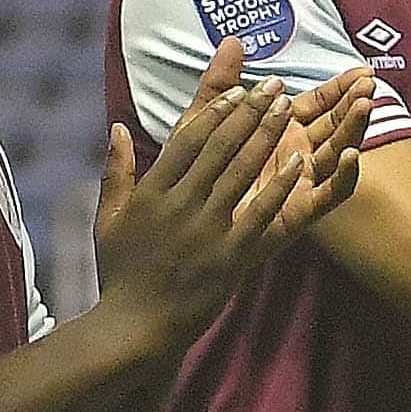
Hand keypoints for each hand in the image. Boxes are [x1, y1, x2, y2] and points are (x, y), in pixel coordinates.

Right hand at [95, 47, 374, 342]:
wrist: (135, 328)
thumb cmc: (121, 274)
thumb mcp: (109, 220)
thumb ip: (116, 171)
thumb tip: (118, 128)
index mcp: (152, 194)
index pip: (187, 140)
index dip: (216, 110)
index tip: (239, 88)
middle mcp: (178, 205)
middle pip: (219, 147)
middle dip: (249, 111)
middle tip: (274, 83)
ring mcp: (205, 231)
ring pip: (241, 171)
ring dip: (267, 135)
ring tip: (288, 107)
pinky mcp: (228, 257)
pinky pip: (259, 214)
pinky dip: (279, 186)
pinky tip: (301, 162)